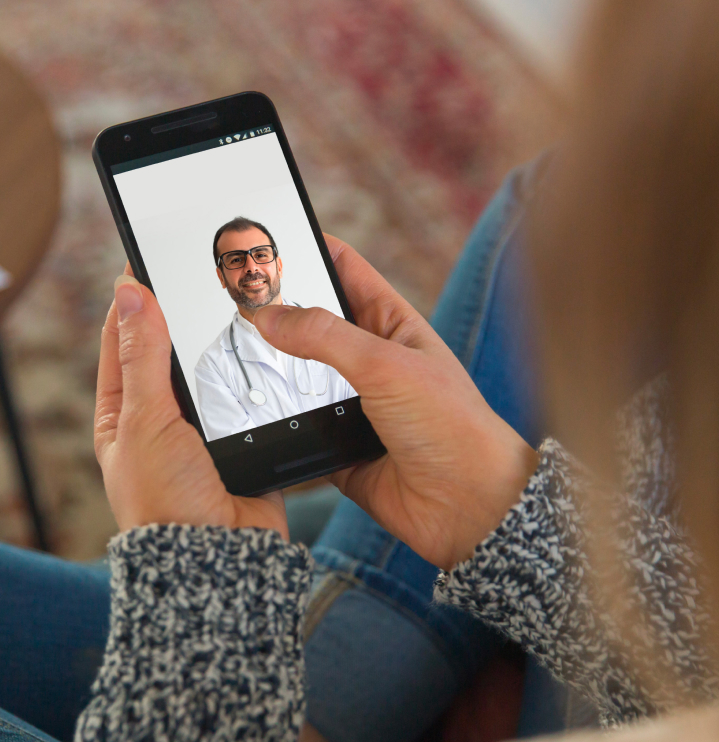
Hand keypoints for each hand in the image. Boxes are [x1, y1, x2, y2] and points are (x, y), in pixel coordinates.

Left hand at [95, 268, 286, 535]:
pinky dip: (255, 375)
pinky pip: (249, 396)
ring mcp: (204, 430)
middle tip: (202, 275)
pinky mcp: (243, 439)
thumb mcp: (145, 420)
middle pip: (171, 352)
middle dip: (184, 317)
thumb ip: (144, 355)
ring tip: (236, 304)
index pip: (124, 341)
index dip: (135, 300)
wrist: (220, 556)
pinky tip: (265, 349)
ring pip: (213, 370)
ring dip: (222, 344)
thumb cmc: (167, 501)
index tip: (150, 260)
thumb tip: (131, 294)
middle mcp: (161, 420)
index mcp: (123, 414)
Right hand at [254, 236, 537, 569]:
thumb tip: (268, 315)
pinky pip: (296, 430)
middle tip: (229, 298)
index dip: (309, 249)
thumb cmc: (451, 426)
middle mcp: (371, 362)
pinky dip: (276, 426)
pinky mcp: (338, 448)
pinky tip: (248, 415)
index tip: (267, 235)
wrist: (467, 506)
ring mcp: (353, 406)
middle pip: (312, 326)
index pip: (344, 270)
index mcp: (392, 325)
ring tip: (227, 354)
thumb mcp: (386, 364)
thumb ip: (324, 336)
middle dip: (276, 314)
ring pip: (297, 379)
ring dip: (271, 373)